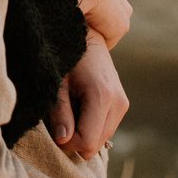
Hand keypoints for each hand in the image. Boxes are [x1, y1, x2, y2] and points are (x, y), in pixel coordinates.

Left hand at [47, 30, 127, 161]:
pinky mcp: (121, 104)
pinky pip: (104, 129)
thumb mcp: (57, 82)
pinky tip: (79, 104)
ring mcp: (122, 104)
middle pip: (96, 144)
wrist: (86, 34)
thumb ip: (60, 113)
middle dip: (75, 137)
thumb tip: (63, 141)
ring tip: (70, 105)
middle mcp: (118, 103)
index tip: (54, 127)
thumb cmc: (65, 55)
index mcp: (102, 96)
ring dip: (83, 130)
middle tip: (60, 114)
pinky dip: (90, 124)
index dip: (68, 142)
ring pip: (101, 139)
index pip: (88, 142)